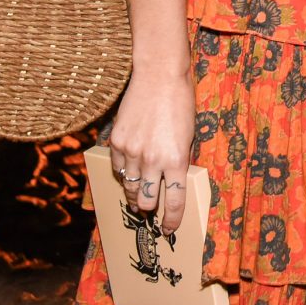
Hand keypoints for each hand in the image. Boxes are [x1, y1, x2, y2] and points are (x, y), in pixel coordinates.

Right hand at [108, 65, 196, 234]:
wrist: (159, 76)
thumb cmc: (180, 103)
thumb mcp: (189, 135)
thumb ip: (179, 160)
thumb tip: (173, 182)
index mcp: (175, 160)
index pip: (174, 202)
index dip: (171, 220)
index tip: (169, 229)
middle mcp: (152, 160)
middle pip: (145, 201)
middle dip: (148, 209)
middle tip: (149, 210)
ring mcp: (131, 151)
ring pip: (129, 187)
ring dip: (134, 193)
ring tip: (137, 194)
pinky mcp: (116, 141)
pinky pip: (117, 167)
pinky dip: (123, 171)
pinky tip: (128, 168)